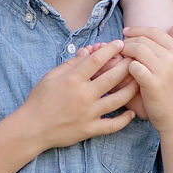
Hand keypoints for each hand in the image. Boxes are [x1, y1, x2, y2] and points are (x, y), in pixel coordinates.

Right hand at [20, 41, 137, 149]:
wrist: (31, 129)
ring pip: (117, 99)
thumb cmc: (39, 100)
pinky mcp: (90, 129)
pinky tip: (132, 112)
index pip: (96, 60)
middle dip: (127, 65)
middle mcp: (83, 95)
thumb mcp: (51, 77)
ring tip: (140, 81)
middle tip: (137, 58)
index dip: (110, 50)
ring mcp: (88, 114)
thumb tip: (87, 51)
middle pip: (112, 77)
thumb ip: (71, 64)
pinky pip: (112, 125)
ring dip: (131, 89)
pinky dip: (124, 120)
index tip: (120, 43)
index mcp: (72, 80)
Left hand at [120, 25, 172, 131]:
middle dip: (128, 41)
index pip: (154, 31)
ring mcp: (164, 70)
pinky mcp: (153, 83)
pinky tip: (123, 71)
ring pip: (138, 50)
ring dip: (125, 52)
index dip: (137, 30)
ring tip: (119, 57)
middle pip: (144, 40)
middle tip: (119, 47)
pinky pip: (133, 66)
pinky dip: (126, 66)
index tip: (125, 32)